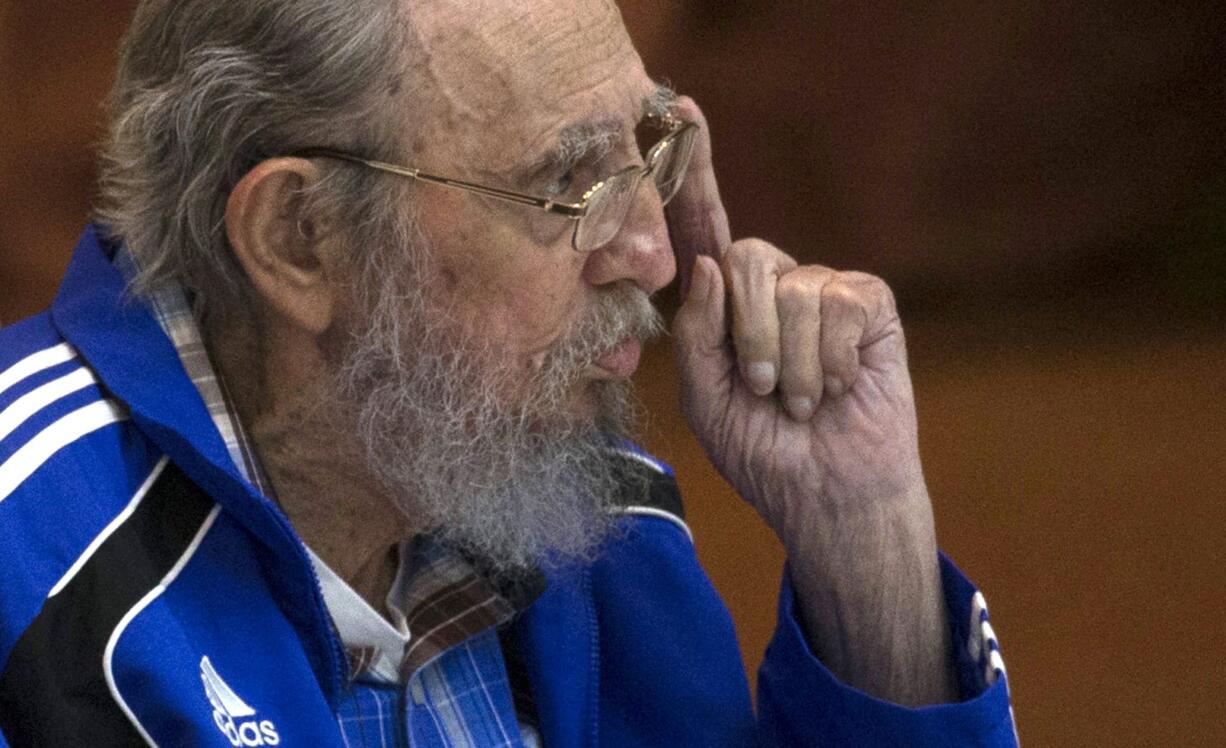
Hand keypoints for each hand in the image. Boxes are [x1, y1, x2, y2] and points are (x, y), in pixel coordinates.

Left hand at [668, 98, 923, 544]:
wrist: (826, 492)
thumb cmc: (762, 449)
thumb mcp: (705, 396)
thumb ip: (695, 331)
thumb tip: (708, 261)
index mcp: (724, 303)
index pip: (705, 228)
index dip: (694, 173)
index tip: (680, 111)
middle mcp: (772, 284)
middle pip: (746, 256)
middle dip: (749, 337)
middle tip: (763, 391)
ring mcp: (823, 290)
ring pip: (793, 288)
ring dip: (791, 364)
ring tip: (801, 400)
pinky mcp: (869, 304)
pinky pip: (840, 305)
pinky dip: (831, 361)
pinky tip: (838, 387)